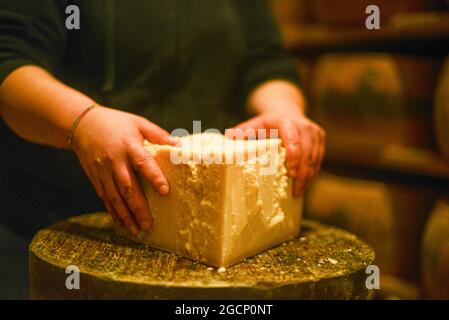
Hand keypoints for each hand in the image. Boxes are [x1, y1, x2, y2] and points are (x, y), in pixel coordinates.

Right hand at [71, 106, 174, 233]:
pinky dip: (113, 212)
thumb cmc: (115, 122)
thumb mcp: (138, 123)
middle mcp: (115, 161)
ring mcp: (103, 171)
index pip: (143, 163)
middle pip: (128, 187)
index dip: (154, 177)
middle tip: (149, 224)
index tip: (165, 191)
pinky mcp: (95, 178)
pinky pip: (105, 198)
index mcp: (129, 146)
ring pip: (115, 197)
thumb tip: (179, 145)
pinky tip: (122, 223)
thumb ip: (158, 134)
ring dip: (126, 215)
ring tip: (137, 230)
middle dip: (139, 208)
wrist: (81, 124)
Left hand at [227, 112, 324, 196]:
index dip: (293, 156)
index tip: (289, 173)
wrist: (287, 112)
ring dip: (308, 176)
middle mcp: (303, 125)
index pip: (293, 139)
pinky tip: (304, 185)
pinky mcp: (320, 139)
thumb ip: (242, 132)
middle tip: (295, 190)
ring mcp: (314, 132)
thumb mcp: (253, 125)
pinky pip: (319, 159)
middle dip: (302, 172)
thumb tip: (228, 139)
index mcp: (286, 121)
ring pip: (315, 157)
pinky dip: (312, 173)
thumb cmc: (266, 124)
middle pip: (306, 152)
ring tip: (299, 192)